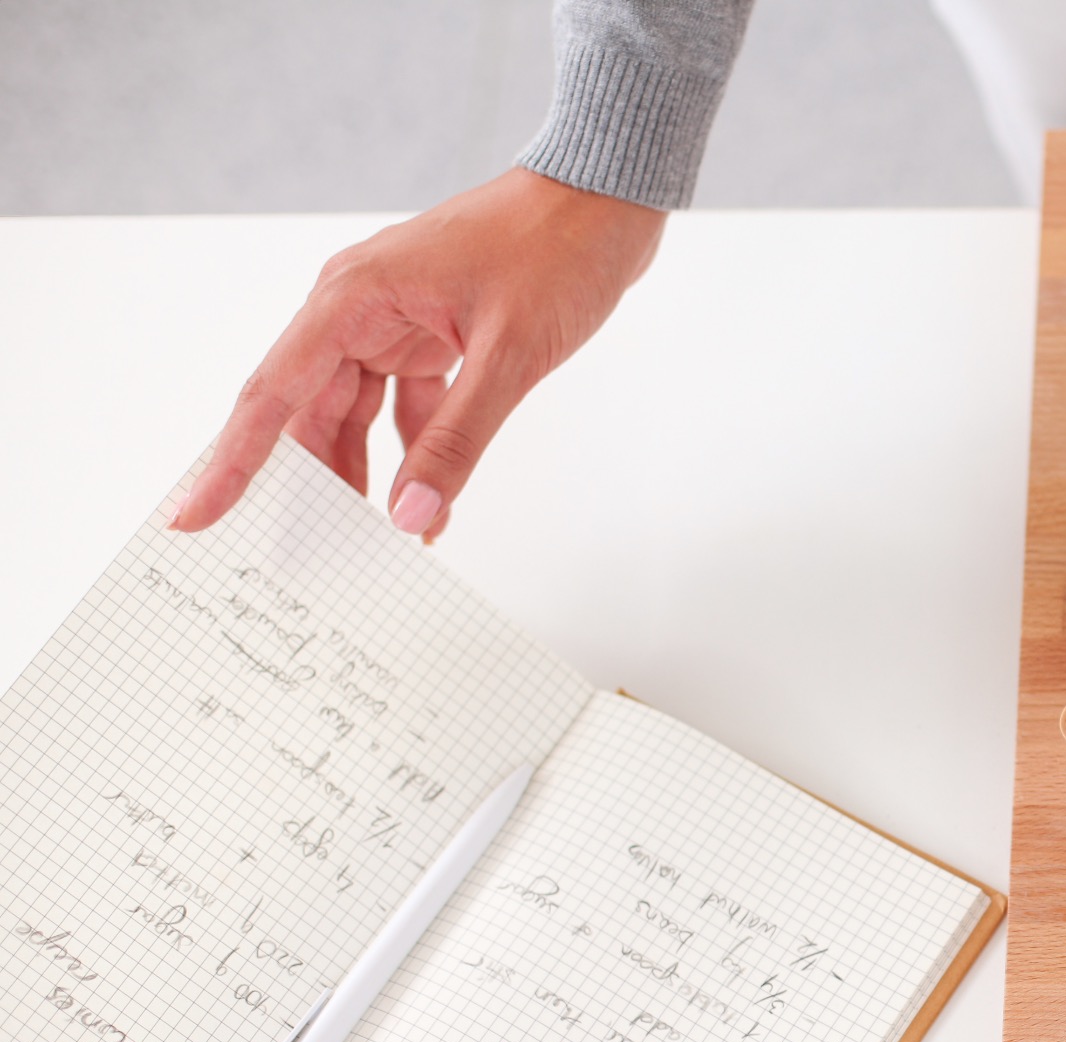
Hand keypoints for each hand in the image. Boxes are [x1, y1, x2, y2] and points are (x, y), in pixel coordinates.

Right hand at [172, 168, 664, 539]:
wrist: (605, 200)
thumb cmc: (556, 252)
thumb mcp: (509, 357)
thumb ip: (457, 441)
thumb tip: (413, 515)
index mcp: (352, 298)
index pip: (272, 392)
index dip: (233, 461)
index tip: (195, 514)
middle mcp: (359, 308)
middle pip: (308, 409)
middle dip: (302, 480)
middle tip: (294, 552)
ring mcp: (395, 320)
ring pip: (354, 411)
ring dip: (360, 472)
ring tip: (361, 541)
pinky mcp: (433, 334)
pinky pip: (406, 406)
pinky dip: (416, 453)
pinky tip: (428, 505)